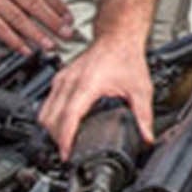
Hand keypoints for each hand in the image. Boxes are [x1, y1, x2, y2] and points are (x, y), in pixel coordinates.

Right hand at [38, 35, 153, 155]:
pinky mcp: (60, 79)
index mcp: (87, 85)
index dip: (65, 139)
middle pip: (51, 118)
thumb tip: (147, 137)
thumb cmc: (126, 57)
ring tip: (63, 144)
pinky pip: (47, 103)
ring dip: (50, 130)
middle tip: (67, 155)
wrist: (117, 37)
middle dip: (56, 140)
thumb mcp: (140, 88)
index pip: (68, 117)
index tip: (66, 154)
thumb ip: (144, 115)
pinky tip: (60, 126)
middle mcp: (69, 81)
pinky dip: (50, 118)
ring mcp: (62, 79)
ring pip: (44, 112)